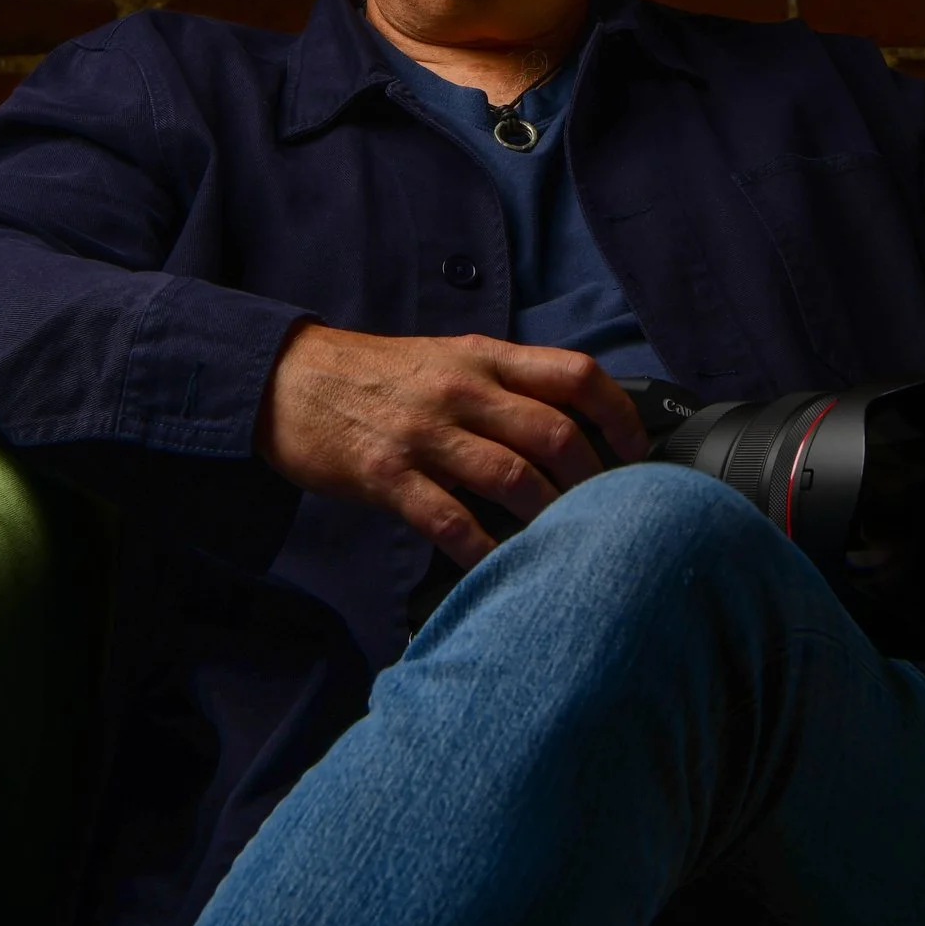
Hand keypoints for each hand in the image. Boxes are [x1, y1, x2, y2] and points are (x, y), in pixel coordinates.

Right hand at [255, 326, 650, 567]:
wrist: (287, 380)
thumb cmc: (375, 375)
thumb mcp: (447, 358)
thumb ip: (504, 384)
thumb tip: (572, 421)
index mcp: (483, 358)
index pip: (575, 374)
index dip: (619, 415)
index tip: (637, 451)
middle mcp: (462, 391)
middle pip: (555, 432)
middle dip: (593, 480)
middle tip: (607, 510)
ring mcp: (424, 434)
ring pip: (513, 477)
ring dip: (550, 516)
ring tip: (565, 542)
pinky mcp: (388, 475)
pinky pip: (451, 521)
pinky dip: (485, 550)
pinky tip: (502, 567)